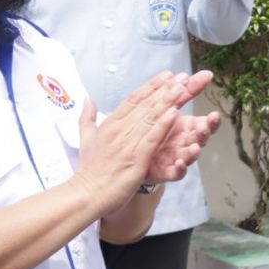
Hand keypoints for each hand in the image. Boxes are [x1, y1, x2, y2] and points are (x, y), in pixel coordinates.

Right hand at [72, 73, 189, 216]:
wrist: (85, 194)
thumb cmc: (90, 170)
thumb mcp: (86, 139)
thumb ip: (87, 118)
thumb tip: (87, 99)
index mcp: (110, 124)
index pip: (133, 99)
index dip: (152, 86)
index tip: (167, 75)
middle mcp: (118, 130)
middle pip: (146, 104)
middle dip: (166, 89)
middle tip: (183, 75)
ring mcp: (127, 143)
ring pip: (151, 117)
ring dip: (168, 101)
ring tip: (183, 87)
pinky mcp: (135, 158)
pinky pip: (151, 138)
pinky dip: (163, 125)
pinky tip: (174, 113)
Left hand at [146, 71, 221, 182]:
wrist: (133, 155)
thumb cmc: (154, 131)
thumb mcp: (166, 107)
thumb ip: (184, 92)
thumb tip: (201, 73)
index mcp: (186, 127)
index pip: (205, 123)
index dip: (211, 121)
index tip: (214, 115)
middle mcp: (184, 141)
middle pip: (199, 137)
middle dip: (204, 132)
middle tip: (206, 126)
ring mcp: (176, 156)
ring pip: (190, 154)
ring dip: (194, 151)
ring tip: (195, 147)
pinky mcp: (165, 170)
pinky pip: (175, 172)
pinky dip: (179, 169)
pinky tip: (179, 163)